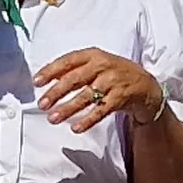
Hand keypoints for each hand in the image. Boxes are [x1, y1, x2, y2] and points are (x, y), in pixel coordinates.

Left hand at [33, 49, 163, 132]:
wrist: (146, 85)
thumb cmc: (115, 74)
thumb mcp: (97, 64)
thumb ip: (74, 69)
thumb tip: (48, 78)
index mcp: (93, 55)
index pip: (68, 61)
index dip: (50, 71)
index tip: (36, 82)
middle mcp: (102, 65)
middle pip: (74, 79)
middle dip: (56, 92)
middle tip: (42, 104)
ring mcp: (113, 81)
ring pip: (86, 96)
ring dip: (68, 108)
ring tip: (53, 118)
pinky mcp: (121, 97)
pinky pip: (101, 110)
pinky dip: (88, 120)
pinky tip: (76, 128)